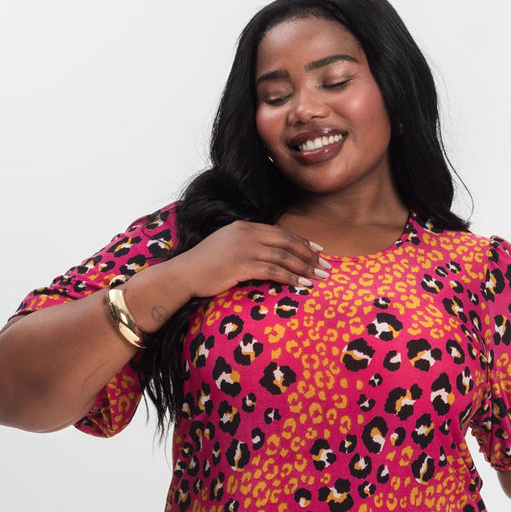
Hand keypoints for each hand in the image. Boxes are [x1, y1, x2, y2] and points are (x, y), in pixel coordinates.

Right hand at [175, 221, 330, 298]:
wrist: (183, 274)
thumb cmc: (204, 266)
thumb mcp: (227, 248)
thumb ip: (247, 247)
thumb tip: (267, 256)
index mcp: (245, 227)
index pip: (281, 233)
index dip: (303, 242)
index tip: (319, 251)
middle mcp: (247, 233)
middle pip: (287, 242)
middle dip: (310, 255)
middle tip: (327, 266)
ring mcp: (244, 248)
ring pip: (283, 256)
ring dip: (305, 268)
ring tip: (320, 277)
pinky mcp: (241, 264)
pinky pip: (273, 271)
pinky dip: (291, 278)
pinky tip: (303, 284)